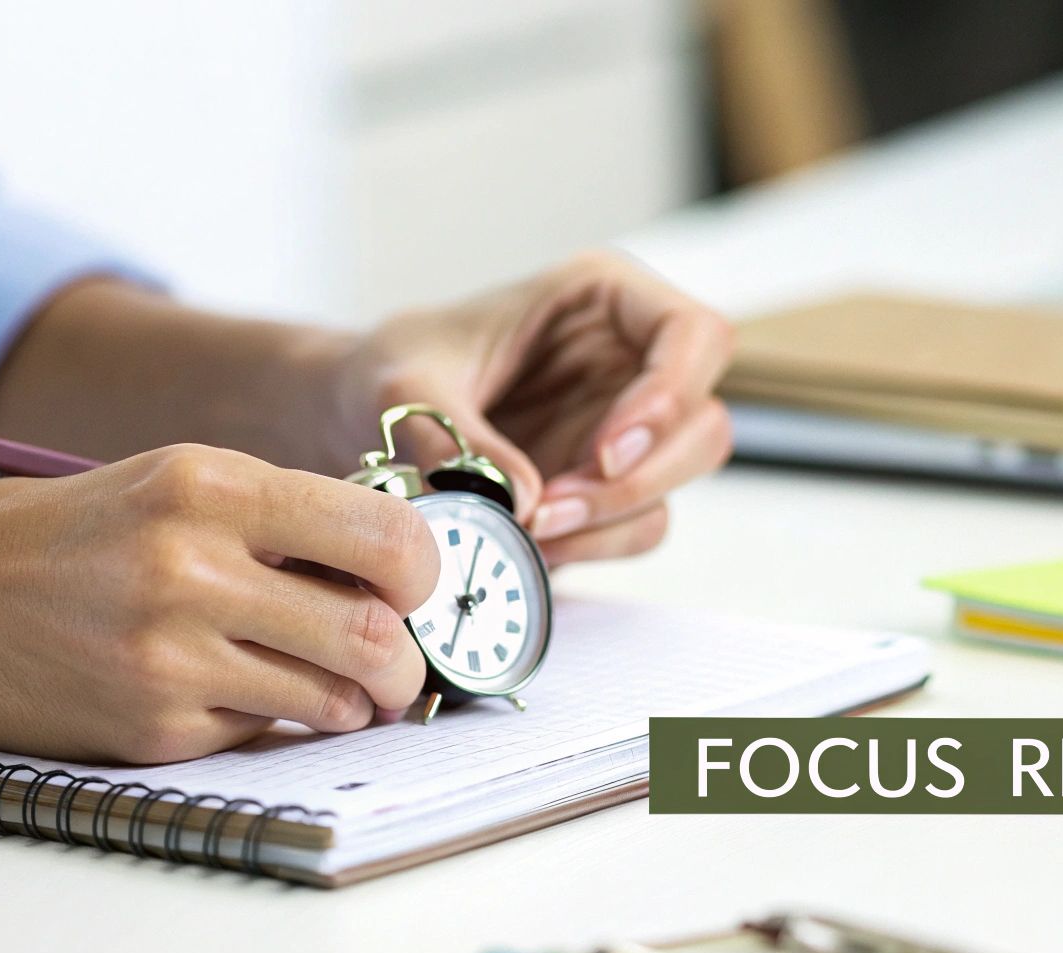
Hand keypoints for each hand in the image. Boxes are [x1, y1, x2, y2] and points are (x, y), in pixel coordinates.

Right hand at [0, 445, 439, 762]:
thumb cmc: (75, 531)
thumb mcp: (180, 482)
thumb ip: (287, 519)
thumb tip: (401, 572)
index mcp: (212, 486)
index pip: (384, 539)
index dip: (422, 574)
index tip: (415, 588)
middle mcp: (193, 569)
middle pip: (372, 636)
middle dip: (405, 663)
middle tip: (398, 665)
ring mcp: (170, 657)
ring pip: (330, 700)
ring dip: (349, 699)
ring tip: (325, 680)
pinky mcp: (151, 728)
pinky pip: (261, 732)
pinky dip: (268, 718)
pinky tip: (226, 689)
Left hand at [326, 252, 735, 564]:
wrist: (360, 414)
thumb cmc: (393, 367)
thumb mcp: (403, 386)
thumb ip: (456, 433)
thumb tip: (523, 498)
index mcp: (601, 297)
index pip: (693, 333)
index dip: (670, 395)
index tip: (605, 451)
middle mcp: (630, 358)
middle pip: (702, 422)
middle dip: (638, 478)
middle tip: (553, 510)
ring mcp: (627, 424)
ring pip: (679, 480)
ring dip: (612, 517)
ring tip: (529, 530)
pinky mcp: (609, 481)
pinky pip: (637, 523)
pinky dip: (593, 544)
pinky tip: (532, 543)